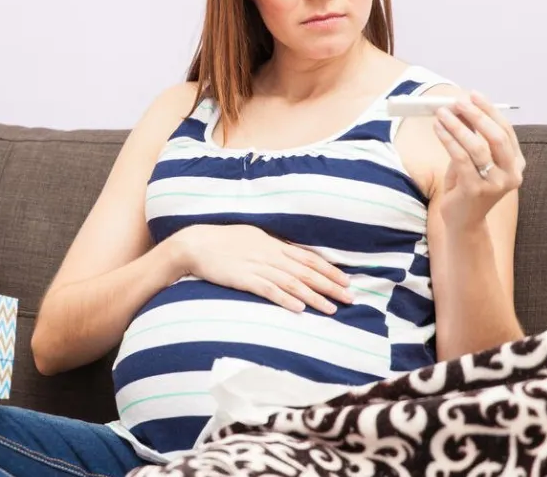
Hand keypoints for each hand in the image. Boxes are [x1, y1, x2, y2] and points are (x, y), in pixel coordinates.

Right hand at [173, 224, 352, 313]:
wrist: (195, 243)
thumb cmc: (222, 240)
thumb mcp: (252, 237)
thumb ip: (271, 247)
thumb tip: (290, 255)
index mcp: (273, 244)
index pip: (308, 258)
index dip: (329, 270)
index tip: (346, 280)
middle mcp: (270, 254)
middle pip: (306, 271)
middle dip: (331, 285)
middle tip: (351, 297)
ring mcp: (257, 266)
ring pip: (293, 283)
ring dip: (314, 297)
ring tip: (332, 309)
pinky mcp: (244, 279)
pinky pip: (269, 290)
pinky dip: (286, 299)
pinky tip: (300, 308)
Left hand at [432, 91, 526, 227]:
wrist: (463, 222)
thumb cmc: (467, 188)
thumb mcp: (474, 161)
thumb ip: (472, 139)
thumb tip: (460, 110)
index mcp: (516, 164)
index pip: (506, 131)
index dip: (489, 111)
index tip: (473, 95)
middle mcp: (511, 174)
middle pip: (496, 137)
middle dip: (476, 116)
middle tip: (458, 102)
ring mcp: (495, 184)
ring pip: (478, 147)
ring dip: (458, 126)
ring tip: (442, 114)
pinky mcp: (476, 190)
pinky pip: (461, 158)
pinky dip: (449, 140)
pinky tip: (438, 129)